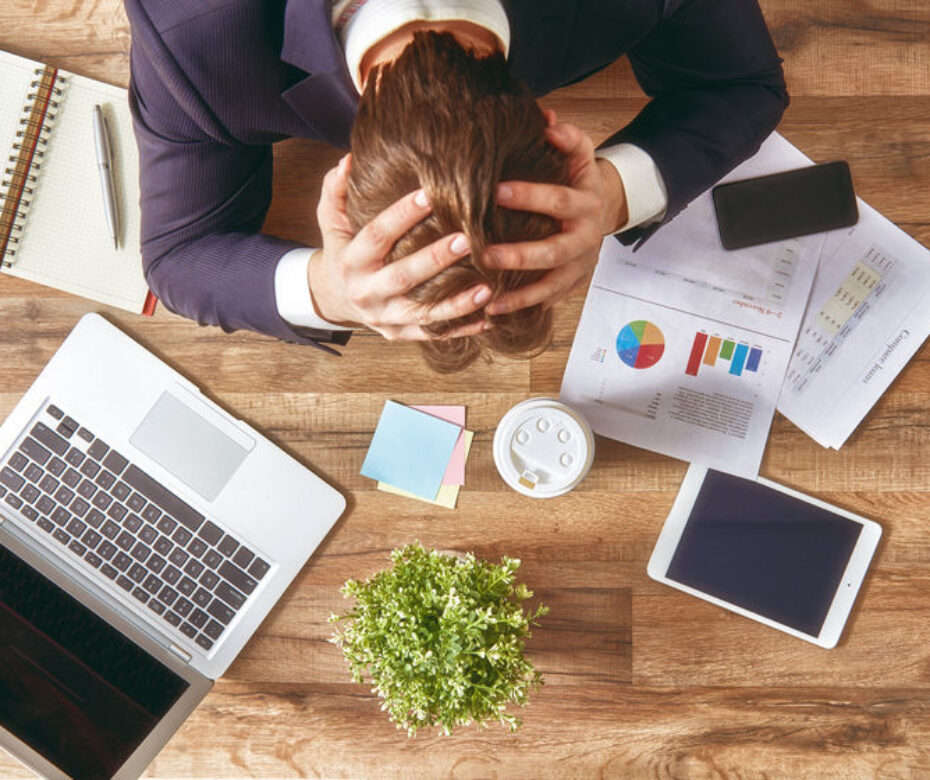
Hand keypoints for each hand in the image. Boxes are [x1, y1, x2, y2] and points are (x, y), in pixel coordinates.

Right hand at [309, 155, 492, 340]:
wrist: (334, 298)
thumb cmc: (342, 251)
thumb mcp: (331, 221)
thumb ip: (336, 190)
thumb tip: (348, 160)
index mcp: (350, 262)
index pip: (376, 236)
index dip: (401, 215)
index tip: (430, 194)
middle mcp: (365, 293)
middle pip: (403, 276)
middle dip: (435, 259)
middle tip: (467, 240)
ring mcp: (383, 317)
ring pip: (421, 313)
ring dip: (455, 304)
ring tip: (486, 288)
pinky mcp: (398, 334)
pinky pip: (432, 334)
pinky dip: (460, 329)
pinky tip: (488, 320)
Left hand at [484, 115, 628, 315]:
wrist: (604, 211)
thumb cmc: (578, 180)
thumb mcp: (580, 154)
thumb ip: (565, 136)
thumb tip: (545, 119)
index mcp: (587, 203)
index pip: (558, 200)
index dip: (529, 196)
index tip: (494, 192)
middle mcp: (586, 238)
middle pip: (554, 251)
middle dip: (519, 254)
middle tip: (485, 254)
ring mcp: (580, 266)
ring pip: (551, 285)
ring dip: (520, 295)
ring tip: (488, 299)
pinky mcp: (572, 284)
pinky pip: (547, 300)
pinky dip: (522, 308)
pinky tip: (494, 313)